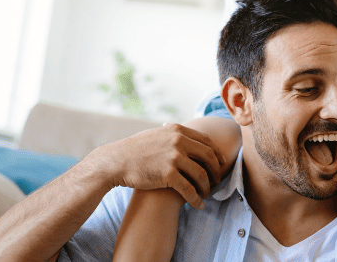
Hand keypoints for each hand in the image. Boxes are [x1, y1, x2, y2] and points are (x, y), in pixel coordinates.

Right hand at [86, 123, 226, 208]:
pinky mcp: (168, 174)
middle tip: (217, 180)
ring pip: (201, 174)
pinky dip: (196, 199)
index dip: (216, 154)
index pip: (206, 141)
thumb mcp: (157, 134)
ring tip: (206, 194)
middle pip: (208, 157)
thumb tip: (187, 135)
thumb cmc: (134, 150)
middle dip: (215, 170)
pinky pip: (189, 189)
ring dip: (206, 186)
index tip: (221, 163)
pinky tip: (199, 205)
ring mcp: (174, 157)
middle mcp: (179, 141)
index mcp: (178, 130)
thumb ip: (174, 135)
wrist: (115, 162)